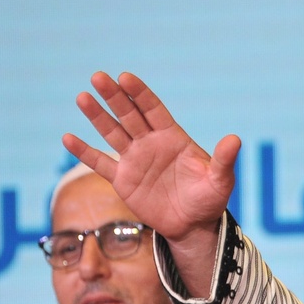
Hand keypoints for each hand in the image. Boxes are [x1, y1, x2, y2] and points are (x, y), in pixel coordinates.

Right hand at [63, 71, 238, 245]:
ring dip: (97, 116)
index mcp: (172, 137)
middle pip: (129, 114)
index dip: (140, 93)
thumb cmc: (209, 200)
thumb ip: (224, 160)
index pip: (153, 109)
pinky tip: (68, 138)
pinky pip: (100, 163)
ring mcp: (134, 160)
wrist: (192, 226)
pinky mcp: (122, 180)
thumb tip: (235, 139)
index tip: (125, 77)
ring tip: (83, 97)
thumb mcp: (220, 181)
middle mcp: (150, 143)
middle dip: (114, 96)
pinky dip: (84, 152)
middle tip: (99, 77)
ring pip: (112, 133)